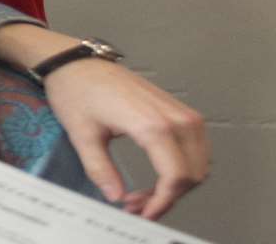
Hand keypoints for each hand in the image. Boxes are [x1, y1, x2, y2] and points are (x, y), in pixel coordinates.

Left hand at [43, 59, 207, 218]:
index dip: (162, 202)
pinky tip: (156, 176)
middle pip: (192, 174)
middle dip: (168, 196)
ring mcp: (182, 112)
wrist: (78, 62)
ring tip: (143, 194)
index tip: (143, 213)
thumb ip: (101, 170)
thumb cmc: (76, 91)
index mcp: (151, 125)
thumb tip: (116, 197)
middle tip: (137, 205)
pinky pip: (196, 149)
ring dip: (177, 185)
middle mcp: (174, 118)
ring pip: (198, 164)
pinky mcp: (181, 110)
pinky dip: (182, 168)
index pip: (176, 177)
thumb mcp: (82, 135)